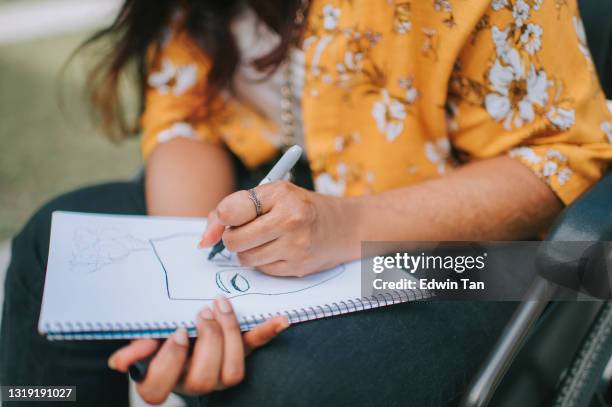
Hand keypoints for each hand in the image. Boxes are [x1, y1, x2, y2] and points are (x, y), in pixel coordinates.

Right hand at [107, 297, 288, 404]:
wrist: (189, 321)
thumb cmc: (163, 330)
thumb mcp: (146, 336)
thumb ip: (136, 346)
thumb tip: (119, 362)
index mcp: (165, 379)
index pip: (158, 389)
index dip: (169, 362)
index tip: (176, 332)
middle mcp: (195, 381)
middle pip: (202, 379)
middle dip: (206, 342)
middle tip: (204, 312)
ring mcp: (221, 372)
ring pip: (232, 372)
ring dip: (229, 335)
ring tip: (221, 305)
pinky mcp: (243, 353)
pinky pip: (256, 346)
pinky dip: (268, 331)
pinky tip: (281, 319)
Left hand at [199, 181, 358, 275]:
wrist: (344, 227)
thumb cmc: (301, 207)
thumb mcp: (273, 195)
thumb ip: (234, 209)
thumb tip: (205, 239)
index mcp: (281, 194)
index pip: (230, 210)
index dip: (221, 220)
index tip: (224, 222)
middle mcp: (290, 219)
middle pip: (234, 240)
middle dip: (232, 239)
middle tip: (245, 232)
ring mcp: (296, 246)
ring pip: (245, 259)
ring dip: (247, 252)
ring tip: (265, 240)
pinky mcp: (298, 267)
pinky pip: (262, 270)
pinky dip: (264, 262)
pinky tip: (279, 250)